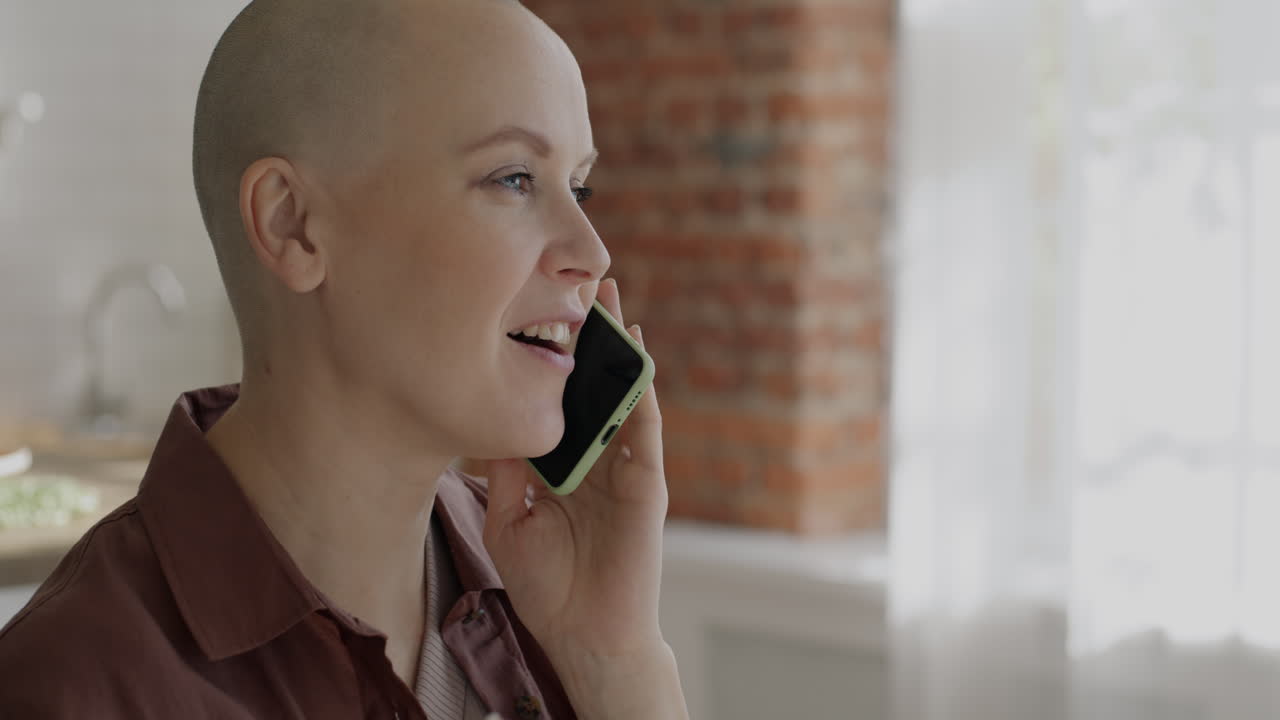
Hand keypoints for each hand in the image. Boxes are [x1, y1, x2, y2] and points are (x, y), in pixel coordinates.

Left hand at [480, 279, 685, 717]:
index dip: (555, 358)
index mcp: (566, 464)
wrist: (583, 633)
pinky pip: (645, 430)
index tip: (539, 311)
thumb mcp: (509, 519)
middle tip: (583, 283)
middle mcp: (598, 458)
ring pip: (624, 397)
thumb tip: (493, 420)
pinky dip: (641, 393)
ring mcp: (625, 468)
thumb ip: (506, 472)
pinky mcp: (646, 485)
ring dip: (620, 352)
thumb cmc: (549, 585)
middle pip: (596, 386)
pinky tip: (635, 358)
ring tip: (611, 304)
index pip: (561, 399)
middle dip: (592, 337)